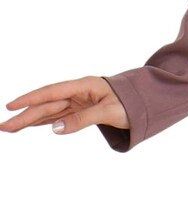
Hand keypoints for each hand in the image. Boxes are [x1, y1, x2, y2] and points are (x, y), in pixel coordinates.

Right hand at [1, 77, 128, 136]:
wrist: (146, 100)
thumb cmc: (131, 103)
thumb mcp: (109, 112)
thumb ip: (82, 119)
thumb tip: (55, 129)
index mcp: (84, 86)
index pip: (51, 92)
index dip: (31, 99)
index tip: (11, 106)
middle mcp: (77, 92)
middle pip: (46, 104)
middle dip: (24, 115)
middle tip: (3, 126)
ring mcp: (78, 101)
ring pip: (49, 111)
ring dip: (29, 119)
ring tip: (9, 128)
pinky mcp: (80, 110)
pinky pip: (58, 115)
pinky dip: (43, 121)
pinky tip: (29, 125)